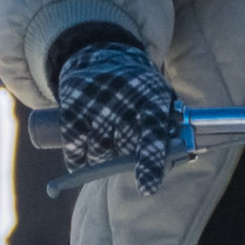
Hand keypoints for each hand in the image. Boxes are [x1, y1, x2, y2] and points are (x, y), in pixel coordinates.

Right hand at [51, 30, 193, 186]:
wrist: (102, 55)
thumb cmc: (140, 90)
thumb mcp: (162, 99)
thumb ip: (171, 131)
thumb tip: (174, 164)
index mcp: (151, 98)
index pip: (152, 135)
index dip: (150, 163)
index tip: (147, 189)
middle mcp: (122, 99)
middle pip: (123, 151)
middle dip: (126, 155)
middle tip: (126, 138)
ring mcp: (94, 104)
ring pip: (98, 155)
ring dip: (103, 156)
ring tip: (108, 134)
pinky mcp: (71, 109)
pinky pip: (75, 152)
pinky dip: (79, 159)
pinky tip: (86, 148)